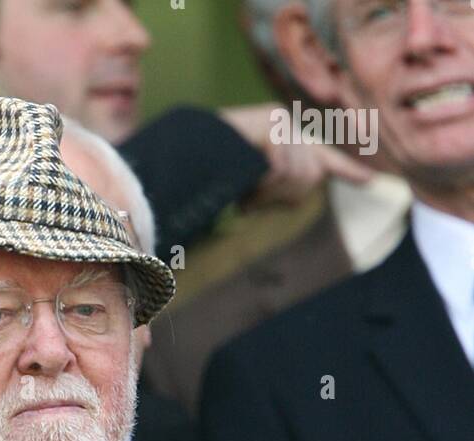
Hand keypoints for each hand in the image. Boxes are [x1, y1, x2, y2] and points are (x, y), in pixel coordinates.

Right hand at [221, 103, 371, 204]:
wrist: (188, 152)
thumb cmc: (215, 173)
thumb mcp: (253, 182)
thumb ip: (280, 185)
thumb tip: (305, 188)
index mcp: (286, 140)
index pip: (324, 158)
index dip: (346, 171)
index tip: (370, 181)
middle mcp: (289, 126)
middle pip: (310, 178)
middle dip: (285, 195)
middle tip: (253, 200)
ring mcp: (281, 122)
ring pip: (297, 177)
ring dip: (269, 194)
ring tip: (245, 191)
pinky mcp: (273, 126)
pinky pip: (280, 171)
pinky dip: (261, 186)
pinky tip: (244, 184)